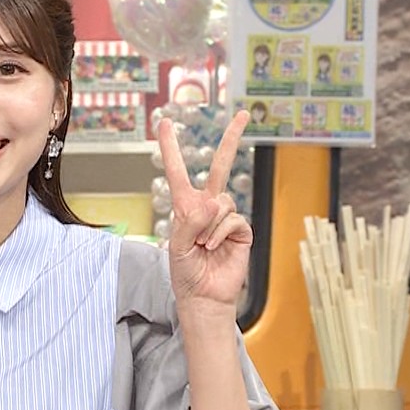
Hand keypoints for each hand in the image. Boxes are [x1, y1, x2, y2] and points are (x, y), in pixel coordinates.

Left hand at [158, 110, 253, 312]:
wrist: (204, 296)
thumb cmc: (185, 272)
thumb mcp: (176, 246)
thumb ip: (191, 222)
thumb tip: (214, 202)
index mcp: (185, 206)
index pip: (178, 170)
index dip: (170, 146)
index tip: (165, 121)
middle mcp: (207, 206)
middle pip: (220, 166)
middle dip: (232, 139)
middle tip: (244, 113)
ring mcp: (226, 217)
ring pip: (222, 202)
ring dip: (208, 226)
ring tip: (201, 247)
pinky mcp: (241, 230)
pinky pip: (233, 219)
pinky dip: (220, 234)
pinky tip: (213, 249)